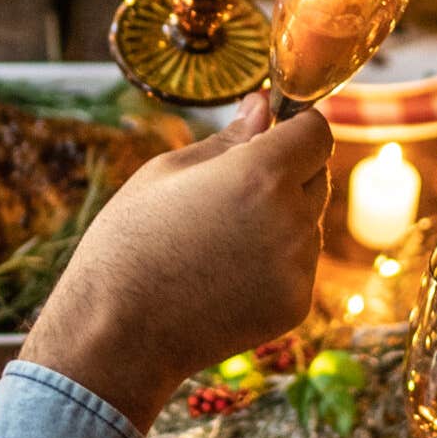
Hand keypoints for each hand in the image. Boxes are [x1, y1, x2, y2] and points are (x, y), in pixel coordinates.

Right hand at [20, 97, 332, 429]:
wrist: (117, 332)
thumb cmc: (131, 241)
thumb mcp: (168, 172)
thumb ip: (230, 138)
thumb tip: (264, 105)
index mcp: (262, 174)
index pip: (317, 132)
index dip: (297, 127)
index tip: (274, 133)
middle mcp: (292, 219)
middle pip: (318, 176)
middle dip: (288, 173)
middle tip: (230, 193)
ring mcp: (299, 267)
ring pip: (308, 224)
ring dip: (281, 220)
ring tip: (219, 241)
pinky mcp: (296, 305)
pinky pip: (299, 266)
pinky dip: (274, 264)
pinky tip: (225, 275)